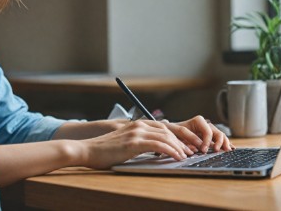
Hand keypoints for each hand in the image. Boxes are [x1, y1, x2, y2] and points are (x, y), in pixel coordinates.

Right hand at [78, 120, 194, 168]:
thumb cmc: (105, 150)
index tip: (188, 144)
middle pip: (169, 130)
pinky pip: (159, 145)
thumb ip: (140, 142)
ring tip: (186, 156)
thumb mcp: (126, 143)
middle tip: (193, 150)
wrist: (88, 150)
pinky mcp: (134, 143)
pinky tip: (176, 157)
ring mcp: (136, 133)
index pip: (165, 126)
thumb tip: (156, 150)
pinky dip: (171, 151)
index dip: (179, 135)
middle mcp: (139, 125)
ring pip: (166, 137)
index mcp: (137, 124)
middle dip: (183, 140)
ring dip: (179, 147)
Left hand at [164, 115, 233, 153]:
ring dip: (224, 143)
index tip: (203, 150)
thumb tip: (198, 147)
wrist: (171, 131)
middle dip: (219, 142)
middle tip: (216, 151)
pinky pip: (220, 140)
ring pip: (221, 136)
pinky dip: (225, 144)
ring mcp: (209, 131)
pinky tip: (230, 149)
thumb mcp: (177, 133)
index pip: (207, 131)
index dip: (207, 141)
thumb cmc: (173, 131)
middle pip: (217, 132)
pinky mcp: (210, 138)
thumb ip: (188, 138)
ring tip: (226, 151)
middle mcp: (205, 125)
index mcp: (198, 121)